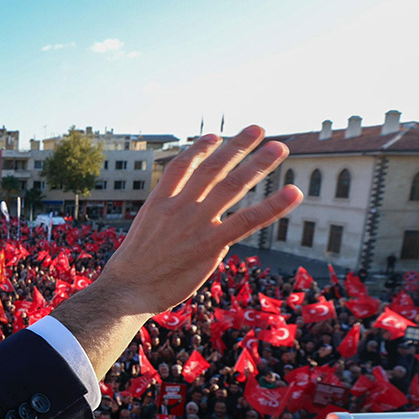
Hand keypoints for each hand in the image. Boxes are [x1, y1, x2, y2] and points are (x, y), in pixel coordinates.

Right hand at [51, 127, 298, 376]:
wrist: (126, 289)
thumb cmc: (133, 270)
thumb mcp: (146, 237)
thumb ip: (176, 228)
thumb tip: (211, 239)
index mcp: (160, 201)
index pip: (181, 166)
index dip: (199, 149)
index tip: (214, 138)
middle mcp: (180, 205)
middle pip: (213, 168)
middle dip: (237, 147)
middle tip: (257, 129)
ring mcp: (196, 222)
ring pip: (232, 186)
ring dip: (258, 164)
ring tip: (279, 148)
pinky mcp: (211, 243)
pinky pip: (247, 220)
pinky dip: (272, 206)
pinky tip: (292, 193)